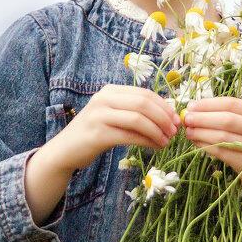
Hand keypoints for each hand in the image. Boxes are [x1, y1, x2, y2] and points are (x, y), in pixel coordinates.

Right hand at [49, 85, 179, 171]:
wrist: (65, 150)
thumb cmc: (94, 133)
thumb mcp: (113, 115)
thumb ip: (134, 111)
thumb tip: (168, 113)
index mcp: (110, 91)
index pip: (144, 93)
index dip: (164, 106)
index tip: (177, 119)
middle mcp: (103, 99)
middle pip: (143, 103)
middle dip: (164, 117)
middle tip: (175, 131)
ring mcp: (99, 116)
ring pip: (138, 119)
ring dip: (157, 131)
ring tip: (166, 141)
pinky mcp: (97, 134)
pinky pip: (129, 136)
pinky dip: (147, 142)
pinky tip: (155, 147)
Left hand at [181, 97, 241, 198]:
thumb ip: (230, 116)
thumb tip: (196, 109)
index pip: (231, 103)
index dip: (208, 103)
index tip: (192, 105)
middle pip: (226, 118)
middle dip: (202, 117)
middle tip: (186, 118)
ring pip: (222, 136)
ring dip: (201, 132)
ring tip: (188, 131)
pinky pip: (221, 151)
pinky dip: (205, 146)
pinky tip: (196, 143)